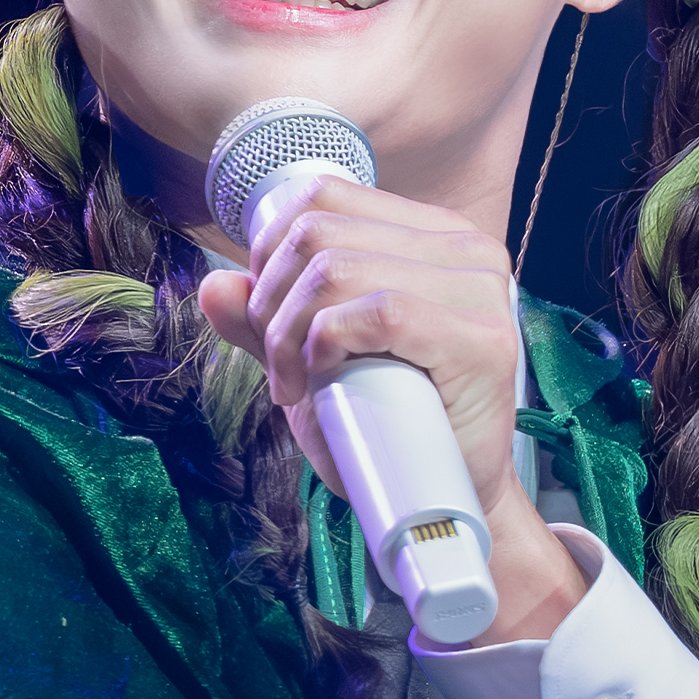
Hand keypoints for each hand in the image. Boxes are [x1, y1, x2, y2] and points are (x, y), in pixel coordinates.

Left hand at [196, 176, 587, 642]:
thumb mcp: (315, 363)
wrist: (449, 501)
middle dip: (271, 304)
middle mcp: (467, 248)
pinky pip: (378, 310)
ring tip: (297, 384)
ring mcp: (482, 290)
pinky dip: (325, 345)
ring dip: (289, 335)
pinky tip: (321, 382)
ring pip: (337, 270)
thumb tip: (213, 285)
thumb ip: (268, 322)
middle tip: (279, 367)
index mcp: (433, 234)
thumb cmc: (390, 428)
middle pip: (318, 233)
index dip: (270, 253)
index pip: (324, 197)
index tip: (269, 321)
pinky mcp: (484, 340)